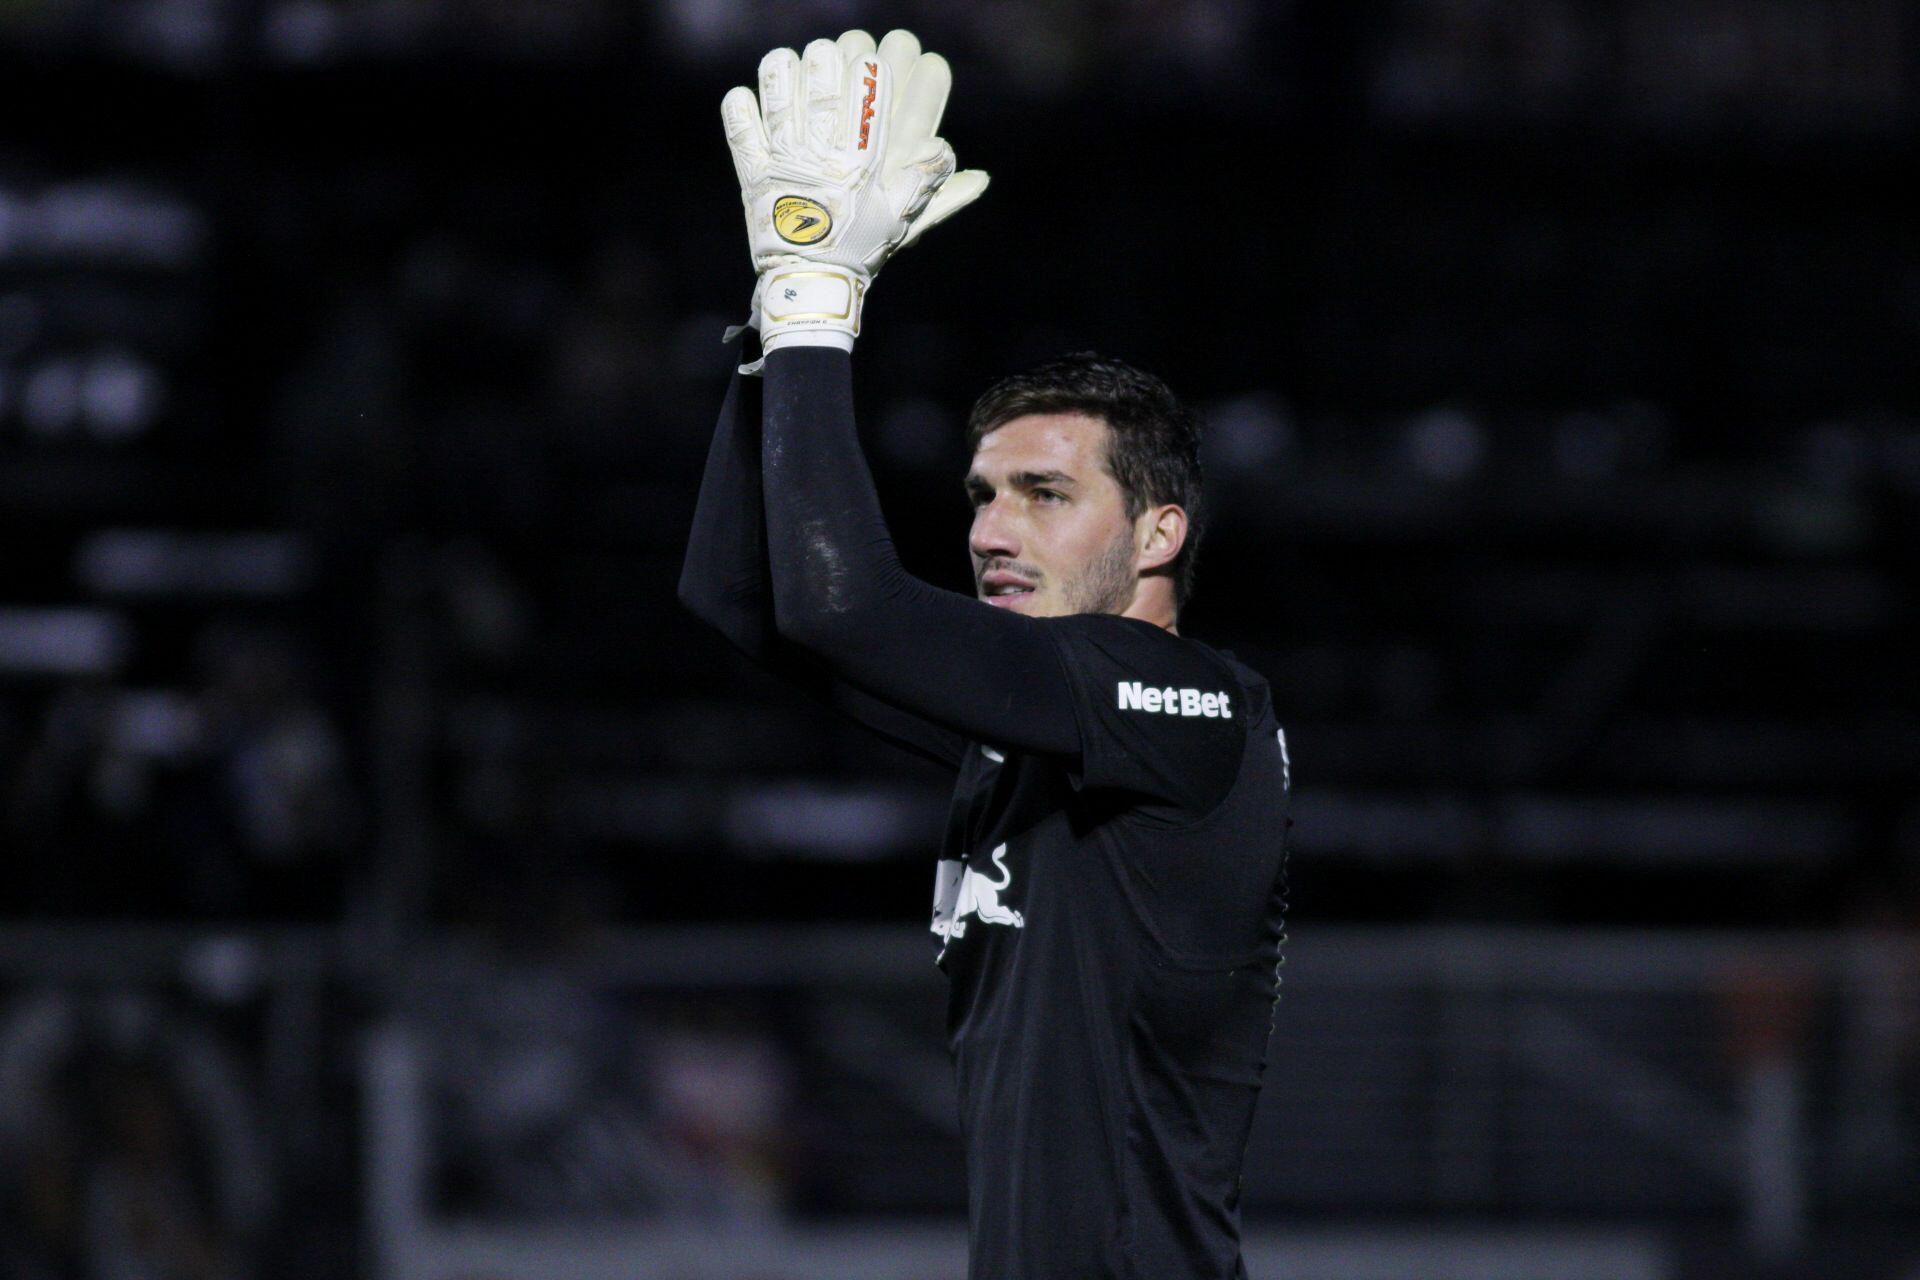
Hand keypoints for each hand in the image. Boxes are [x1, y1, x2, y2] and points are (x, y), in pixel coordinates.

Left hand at [723, 29, 988, 352]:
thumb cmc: (858, 250)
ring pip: (780, 98)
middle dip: (826, 60)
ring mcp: (784, 161)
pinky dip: (741, 108)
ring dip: (782, 73)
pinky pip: (741, 131)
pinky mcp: (753, 174)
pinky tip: (746, 95)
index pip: (868, 99)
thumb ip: (927, 185)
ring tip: (786, 61)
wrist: (810, 283)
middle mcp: (822, 154)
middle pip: (822, 86)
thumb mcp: (899, 219)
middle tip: (827, 53)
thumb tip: (959, 160)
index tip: (870, 60)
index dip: (869, 71)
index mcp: (859, 161)